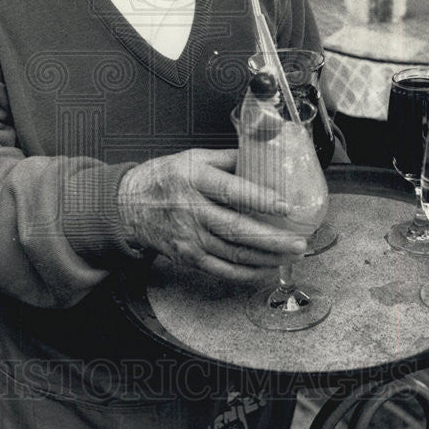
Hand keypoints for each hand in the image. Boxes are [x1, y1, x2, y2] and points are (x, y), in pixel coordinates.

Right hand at [117, 148, 309, 281]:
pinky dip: (246, 272)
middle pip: (236, 229)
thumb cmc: (165, 177)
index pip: (230, 190)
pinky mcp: (187, 256)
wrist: (129, 205)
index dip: (259, 199)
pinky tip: (266, 268)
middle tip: (299, 242)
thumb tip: (266, 157)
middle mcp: (191, 209)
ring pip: (233, 253)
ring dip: (266, 257)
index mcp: (194, 178)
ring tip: (291, 255)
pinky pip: (221, 269)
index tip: (284, 206)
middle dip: (272, 239)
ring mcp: (188, 236)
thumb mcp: (194, 157)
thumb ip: (229, 159)